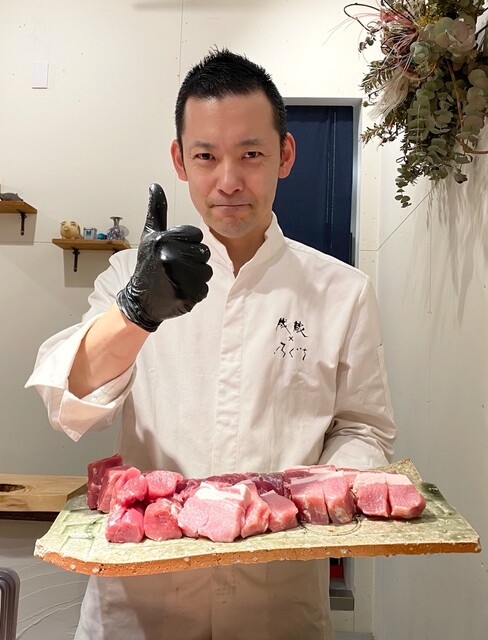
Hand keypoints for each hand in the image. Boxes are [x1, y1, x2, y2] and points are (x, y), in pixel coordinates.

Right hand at [116, 183, 211, 331]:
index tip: (174, 251)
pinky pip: (205, 288)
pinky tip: (180, 289)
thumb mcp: (150, 234)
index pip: (196, 234)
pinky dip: (196, 291)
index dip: (188, 243)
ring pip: (207, 270)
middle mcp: (170, 257)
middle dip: (194, 259)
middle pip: (204, 252)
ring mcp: (179, 278)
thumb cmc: (147, 264)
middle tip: (176, 266)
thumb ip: (157, 210)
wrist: (142, 299)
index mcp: (164, 240)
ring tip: (178, 278)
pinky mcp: (186, 295)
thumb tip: (155, 186)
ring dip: (197, 276)